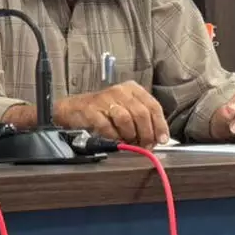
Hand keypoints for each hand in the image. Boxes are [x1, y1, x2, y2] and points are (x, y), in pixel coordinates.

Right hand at [55, 82, 169, 147]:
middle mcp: (120, 91)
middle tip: (145, 145)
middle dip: (146, 134)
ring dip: (130, 135)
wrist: (74, 109)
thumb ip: (142, 120)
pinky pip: (107, 126)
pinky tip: (114, 138)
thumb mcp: (127, 109)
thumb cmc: (105, 111)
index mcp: (132, 89)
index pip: (153, 106)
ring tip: (129, 141)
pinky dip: (113, 136)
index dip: (159, 125)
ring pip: (126, 119)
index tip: (161, 140)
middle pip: (141, 113)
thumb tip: (156, 139)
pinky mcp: (91, 109)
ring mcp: (104, 99)